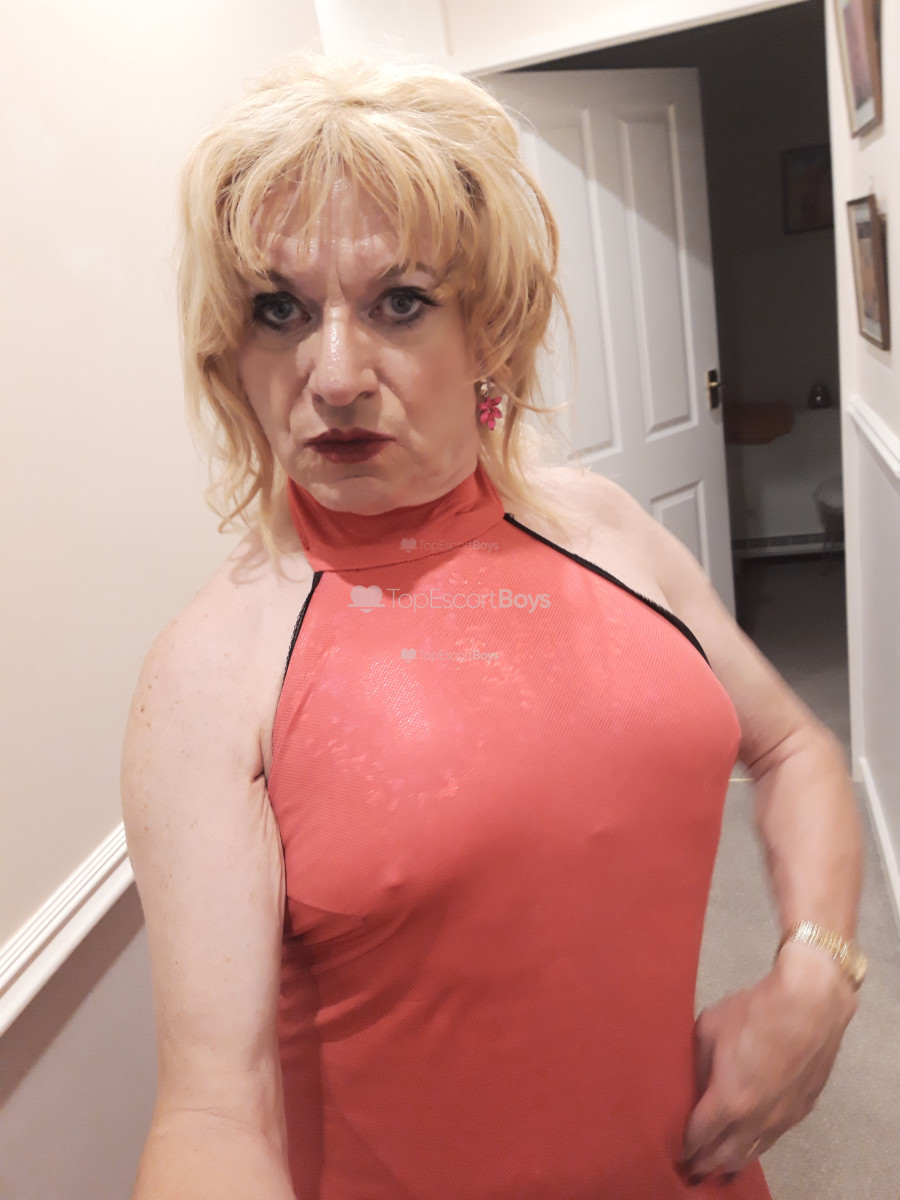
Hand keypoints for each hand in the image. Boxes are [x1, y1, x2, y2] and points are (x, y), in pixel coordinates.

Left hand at [680, 942, 857, 1182]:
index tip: (678, 1154)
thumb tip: (700, 1083)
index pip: (701, 1135)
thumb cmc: (754, 1013)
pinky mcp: (801, 1112)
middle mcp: (755, 1119)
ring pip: (753, 1152)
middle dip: (707, 1164)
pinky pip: (772, 1139)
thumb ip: (700, 1063)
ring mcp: (781, 1119)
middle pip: (726, 1155)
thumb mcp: (709, 1029)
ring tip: (719, 1169)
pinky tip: (750, 1144)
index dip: (687, 1147)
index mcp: (728, 1101)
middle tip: (692, 1171)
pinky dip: (756, 1147)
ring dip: (732, 1162)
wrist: (808, 1007)